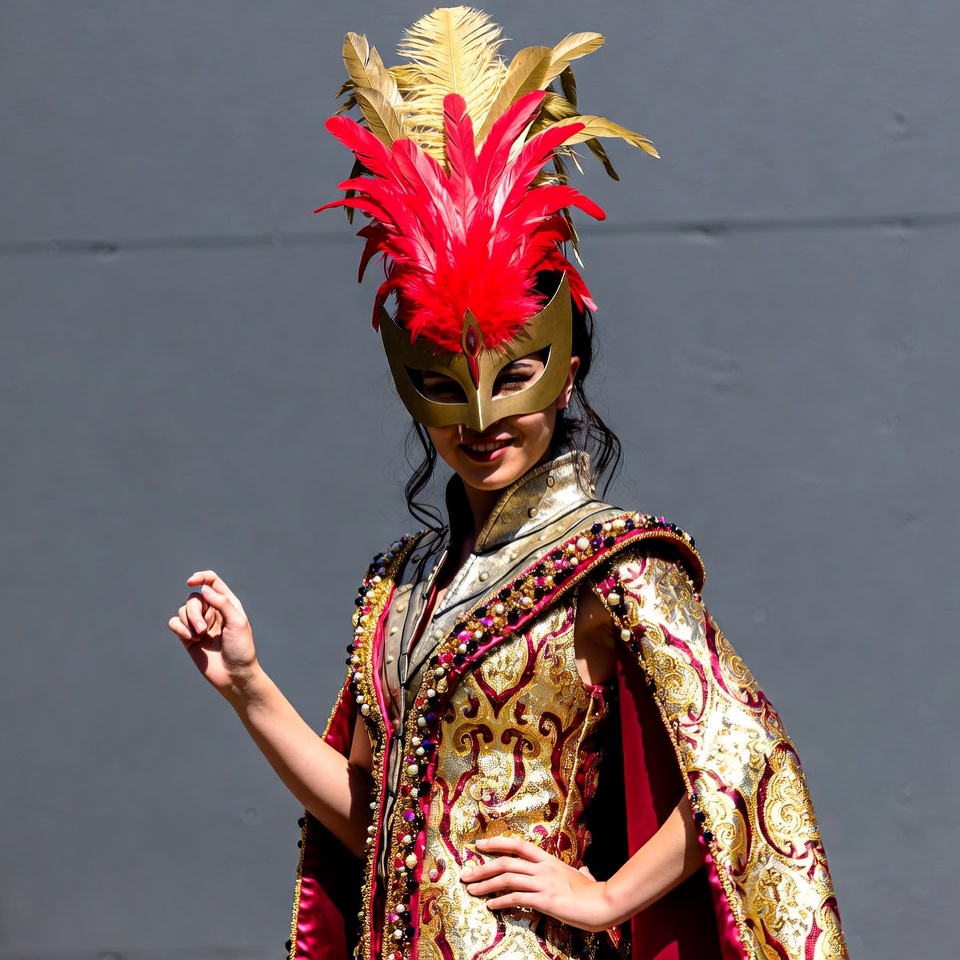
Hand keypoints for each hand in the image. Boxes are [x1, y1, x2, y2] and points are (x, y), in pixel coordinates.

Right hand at [168, 570, 258, 697]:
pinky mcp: (188, 638)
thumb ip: (222, 603)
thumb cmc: (241, 649)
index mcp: (227, 604)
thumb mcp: (237, 622)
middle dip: (194, 611)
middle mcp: (212, 612)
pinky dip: (179, 628)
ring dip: (188, 621)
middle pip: (194, 598)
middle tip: (203, 629)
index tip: (191, 581)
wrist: (234, 676)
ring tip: (199, 636)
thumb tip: (204, 589)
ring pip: (183, 610)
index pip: (211, 582)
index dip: (201, 577)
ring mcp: (200, 625)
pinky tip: (190, 639)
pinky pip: (174, 623)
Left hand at [460, 836, 616, 932]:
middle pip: (505, 862)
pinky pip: (516, 898)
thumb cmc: (594, 892)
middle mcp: (542, 868)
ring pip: (506, 878)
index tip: (479, 845)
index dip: (496, 843)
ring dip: (485, 884)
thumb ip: (579, 872)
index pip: (517, 845)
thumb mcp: (582, 876)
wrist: (604, 903)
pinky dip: (500, 901)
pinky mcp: (544, 900)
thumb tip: (584, 871)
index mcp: (548, 860)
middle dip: (482, 868)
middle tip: (466, 874)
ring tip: (471, 890)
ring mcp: (543, 883)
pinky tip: (490, 906)